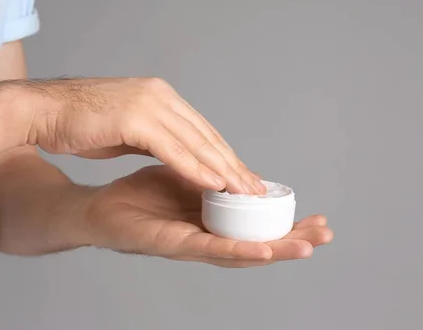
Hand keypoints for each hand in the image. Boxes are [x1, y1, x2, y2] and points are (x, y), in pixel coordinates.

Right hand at [22, 77, 263, 194]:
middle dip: (232, 164)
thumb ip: (149, 136)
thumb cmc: (76, 121)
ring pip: (196, 142)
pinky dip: (196, 168)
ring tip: (244, 192)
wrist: (41, 110)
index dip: (223, 155)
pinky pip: (173, 149)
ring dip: (223, 169)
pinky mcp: (135, 119)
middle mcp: (160, 95)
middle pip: (206, 135)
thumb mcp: (123, 128)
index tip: (241, 176)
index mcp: (159, 95)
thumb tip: (167, 151)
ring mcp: (149, 104)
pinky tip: (214, 185)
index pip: (200, 129)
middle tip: (255, 188)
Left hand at [80, 165, 332, 266]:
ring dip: (274, 250)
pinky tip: (261, 249)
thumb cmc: (140, 195)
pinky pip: (207, 249)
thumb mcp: (183, 177)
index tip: (317, 215)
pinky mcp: (171, 244)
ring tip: (305, 246)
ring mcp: (190, 244)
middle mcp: (206, 237)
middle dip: (292, 240)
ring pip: (239, 252)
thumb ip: (209, 176)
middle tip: (325, 233)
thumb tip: (239, 169)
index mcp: (212, 221)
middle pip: (256, 243)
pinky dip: (237, 250)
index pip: (256, 228)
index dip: (287, 225)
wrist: (98, 207)